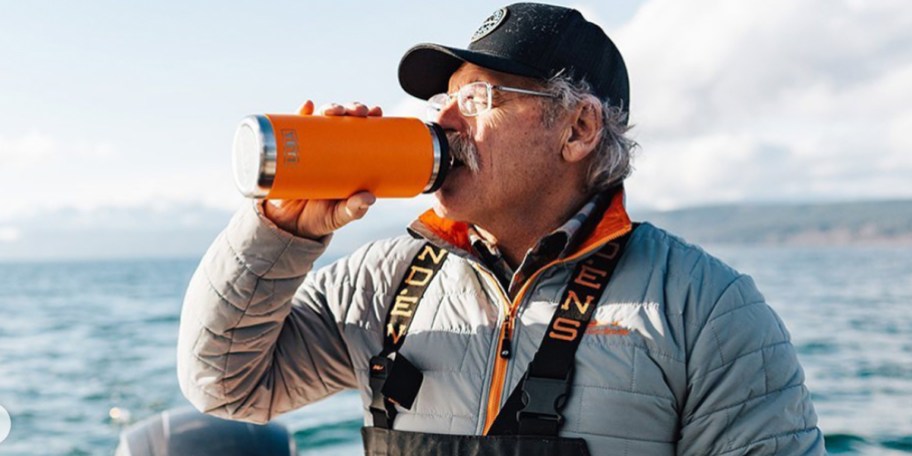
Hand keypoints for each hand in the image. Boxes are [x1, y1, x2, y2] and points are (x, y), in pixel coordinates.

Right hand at [262, 100, 382, 238]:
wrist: (289, 226)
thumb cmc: (320, 218)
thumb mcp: (340, 215)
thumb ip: (354, 210)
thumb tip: (368, 199)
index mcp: (349, 159)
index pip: (363, 131)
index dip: (370, 117)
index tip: (376, 111)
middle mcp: (331, 149)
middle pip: (344, 120)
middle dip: (352, 109)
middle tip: (357, 112)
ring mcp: (311, 148)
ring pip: (322, 120)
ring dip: (330, 108)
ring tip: (334, 111)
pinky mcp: (290, 151)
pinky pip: (293, 128)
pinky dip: (299, 114)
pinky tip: (307, 106)